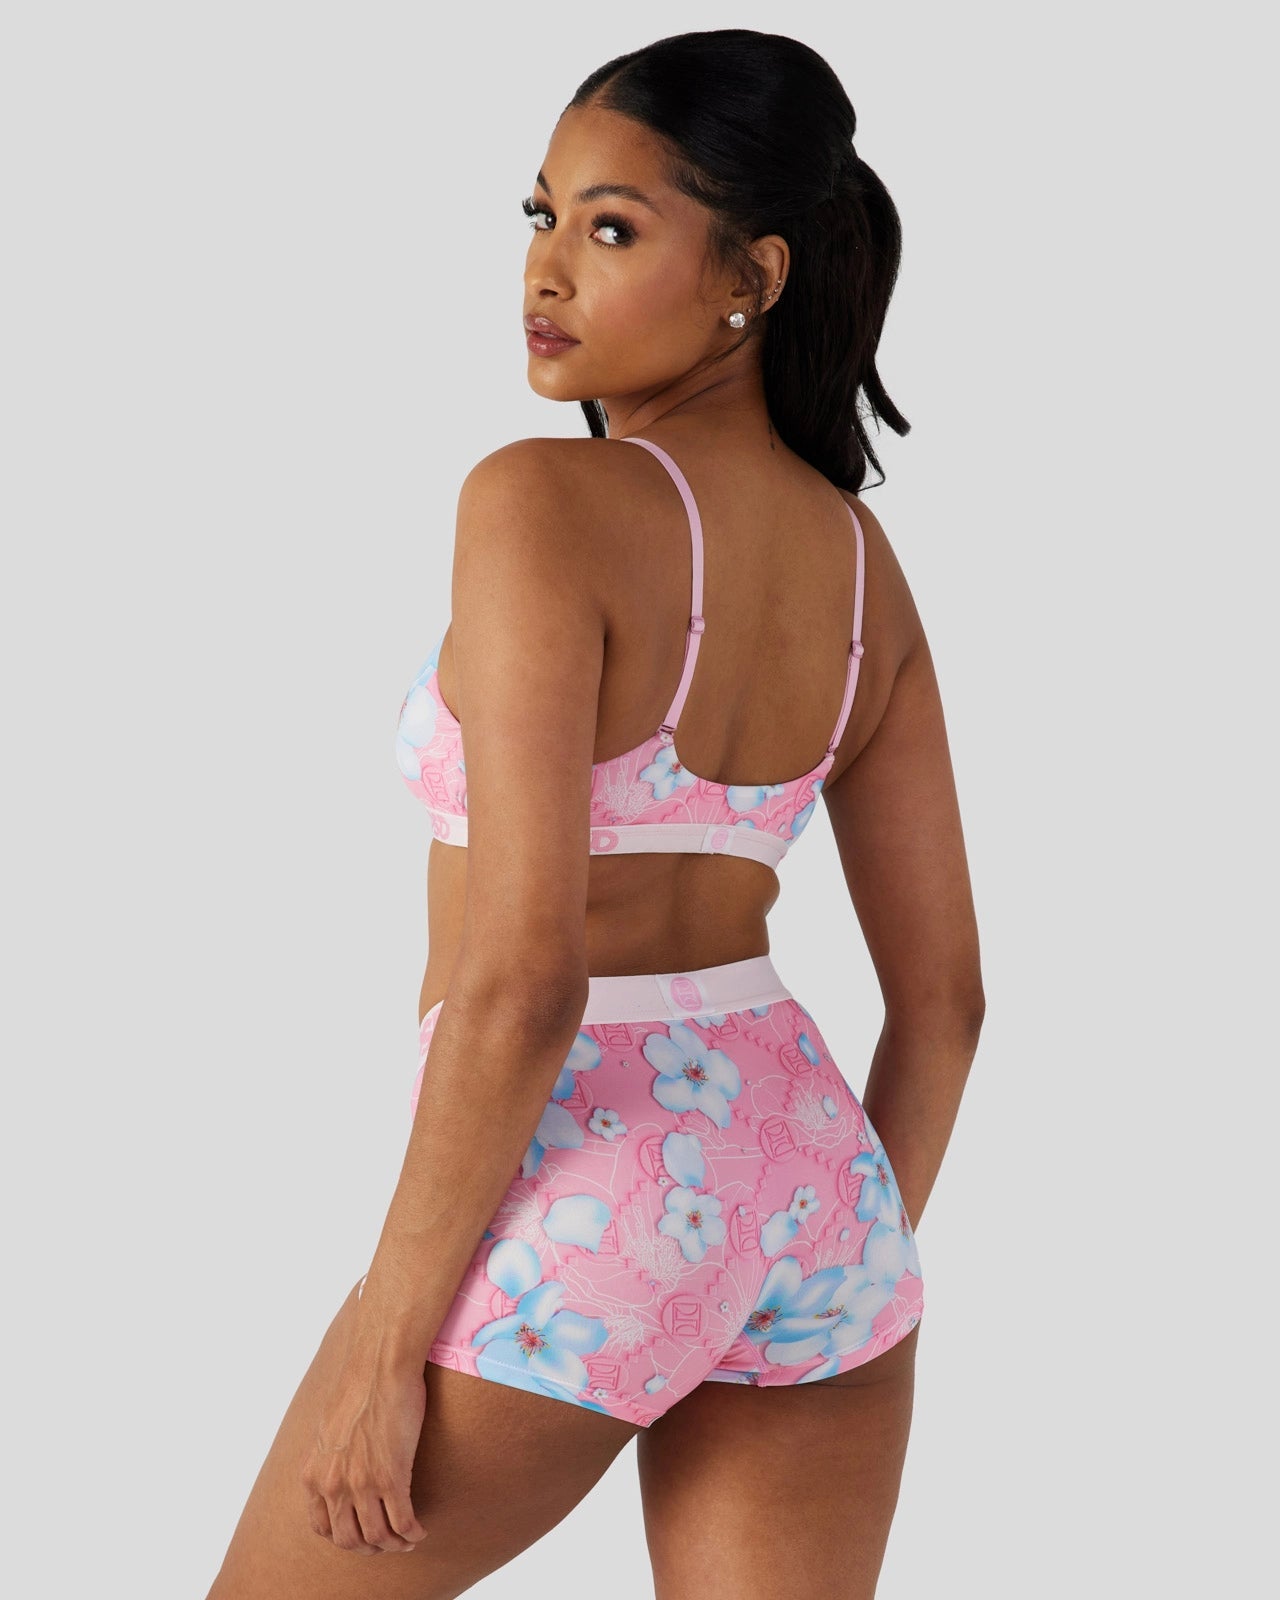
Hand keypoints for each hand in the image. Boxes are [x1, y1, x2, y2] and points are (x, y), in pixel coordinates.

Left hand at [299, 1343, 428, 1554]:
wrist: (380, 1363)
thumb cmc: (360, 1385)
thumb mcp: (328, 1427)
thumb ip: (329, 1455)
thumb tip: (340, 1466)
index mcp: (314, 1474)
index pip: (322, 1526)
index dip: (344, 1538)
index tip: (361, 1534)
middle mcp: (333, 1485)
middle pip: (349, 1540)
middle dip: (370, 1548)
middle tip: (387, 1543)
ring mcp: (361, 1484)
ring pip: (378, 1537)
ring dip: (394, 1545)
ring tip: (408, 1539)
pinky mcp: (391, 1477)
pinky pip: (403, 1523)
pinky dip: (412, 1533)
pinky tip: (420, 1530)